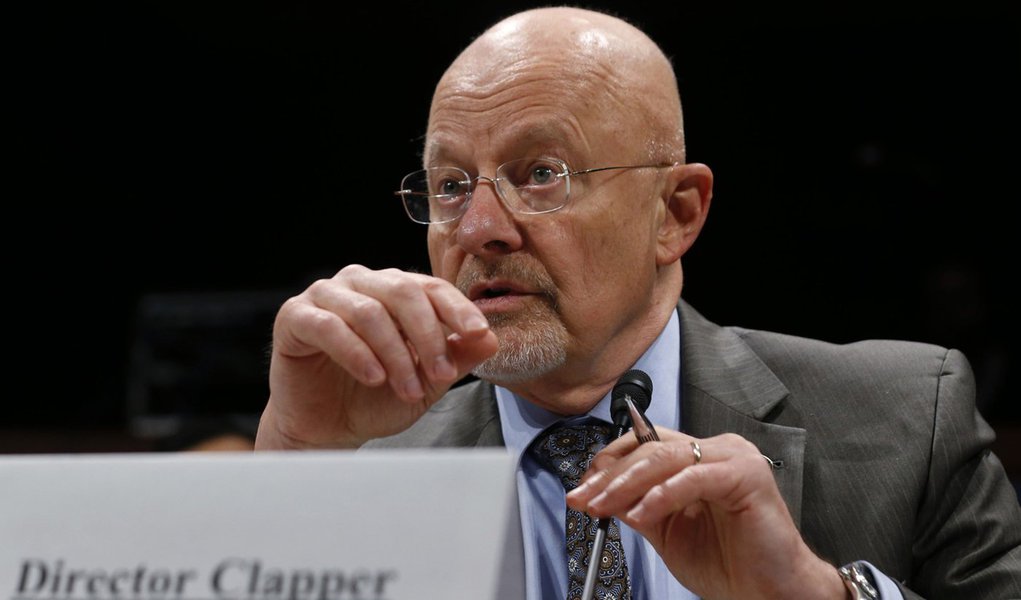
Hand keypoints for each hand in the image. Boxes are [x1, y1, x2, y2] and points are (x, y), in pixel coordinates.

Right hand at [255, 265, 498, 449]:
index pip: (431, 287)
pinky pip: (329, 326)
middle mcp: (360, 283)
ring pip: (369, 311)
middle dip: (427, 335)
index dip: (457, 308)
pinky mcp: (294, 316)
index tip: (478, 331)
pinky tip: (373, 378)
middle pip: (402, 291)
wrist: (327, 429)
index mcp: (392, 289)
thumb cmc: (373, 398)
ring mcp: (325, 295)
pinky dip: (357, 354)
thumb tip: (491, 339)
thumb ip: (456, 358)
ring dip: (395, 354)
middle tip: (440, 374)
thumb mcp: (425, 381)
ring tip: (407, 388)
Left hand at [567, 430, 846, 599]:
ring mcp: (733, 457)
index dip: (609, 464)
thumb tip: (600, 493)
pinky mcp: (746, 473)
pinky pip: (693, 477)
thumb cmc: (729, 564)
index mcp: (699, 458)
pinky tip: (641, 513)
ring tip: (603, 505)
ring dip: (626, 483)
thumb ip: (638, 507)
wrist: (770, 593)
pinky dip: (662, 494)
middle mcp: (717, 449)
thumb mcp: (667, 532)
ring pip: (665, 458)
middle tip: (583, 498)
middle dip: (609, 476)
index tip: (582, 489)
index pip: (644, 445)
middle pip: (649, 449)